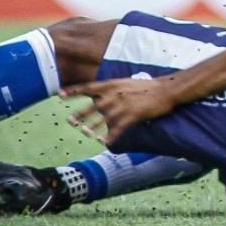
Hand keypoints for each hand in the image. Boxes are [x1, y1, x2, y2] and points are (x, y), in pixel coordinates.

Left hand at [61, 75, 176, 145]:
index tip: (60, 94)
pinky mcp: (133, 114)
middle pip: (93, 105)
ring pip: (104, 118)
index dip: (74, 91)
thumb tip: (100, 98)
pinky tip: (105, 142)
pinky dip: (111, 135)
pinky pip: (119, 127)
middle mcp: (116, 94)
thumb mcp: (126, 83)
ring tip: (85, 133)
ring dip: (93, 126)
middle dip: (80, 113)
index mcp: (114, 85)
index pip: (90, 87)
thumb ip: (113, 90)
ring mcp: (124, 104)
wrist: (166, 89)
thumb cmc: (147, 87)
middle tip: (69, 120)